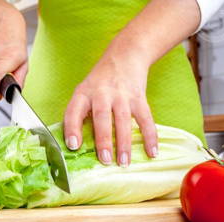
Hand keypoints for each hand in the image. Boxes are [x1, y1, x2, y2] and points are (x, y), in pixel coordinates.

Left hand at [64, 50, 157, 166]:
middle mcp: (101, 93)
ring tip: (124, 163)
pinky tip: (152, 153)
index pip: (74, 111)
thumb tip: (76, 146)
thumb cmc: (99, 82)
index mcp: (83, 93)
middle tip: (104, 160)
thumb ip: (80, 114)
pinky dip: (150, 136)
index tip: (73, 145)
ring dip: (124, 143)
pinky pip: (146, 119)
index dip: (72, 128)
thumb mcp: (84, 92)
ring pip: (123, 120)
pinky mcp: (139, 97)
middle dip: (103, 140)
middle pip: (102, 117)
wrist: (125, 56)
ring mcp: (122, 95)